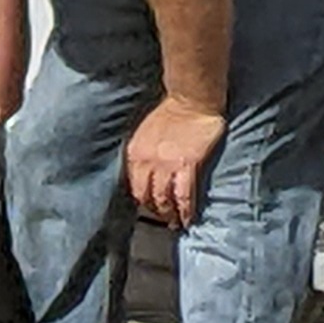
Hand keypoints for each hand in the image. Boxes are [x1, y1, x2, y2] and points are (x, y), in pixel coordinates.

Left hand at [125, 96, 224, 229]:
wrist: (191, 100)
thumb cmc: (171, 113)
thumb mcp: (146, 133)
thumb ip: (143, 152)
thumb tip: (144, 170)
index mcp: (135, 153)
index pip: (133, 184)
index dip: (141, 199)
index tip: (147, 206)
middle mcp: (147, 162)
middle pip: (145, 195)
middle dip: (153, 209)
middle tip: (161, 218)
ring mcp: (166, 165)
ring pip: (163, 199)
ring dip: (168, 213)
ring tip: (174, 222)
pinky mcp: (186, 166)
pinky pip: (183, 195)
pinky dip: (184, 211)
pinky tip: (187, 219)